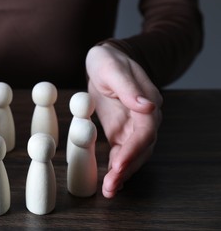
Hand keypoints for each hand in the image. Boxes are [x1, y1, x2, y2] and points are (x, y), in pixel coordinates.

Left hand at [86, 44, 162, 197]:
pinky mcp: (122, 131)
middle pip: (141, 149)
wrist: (103, 61)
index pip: (145, 131)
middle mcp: (146, 118)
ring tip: (109, 190)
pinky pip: (122, 152)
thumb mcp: (114, 69)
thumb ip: (129, 88)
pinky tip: (109, 180)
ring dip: (123, 174)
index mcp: (147, 102)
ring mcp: (134, 126)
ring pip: (134, 155)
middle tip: (111, 187)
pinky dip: (116, 167)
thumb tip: (147, 106)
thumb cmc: (108, 61)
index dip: (133, 150)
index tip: (118, 165)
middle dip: (127, 169)